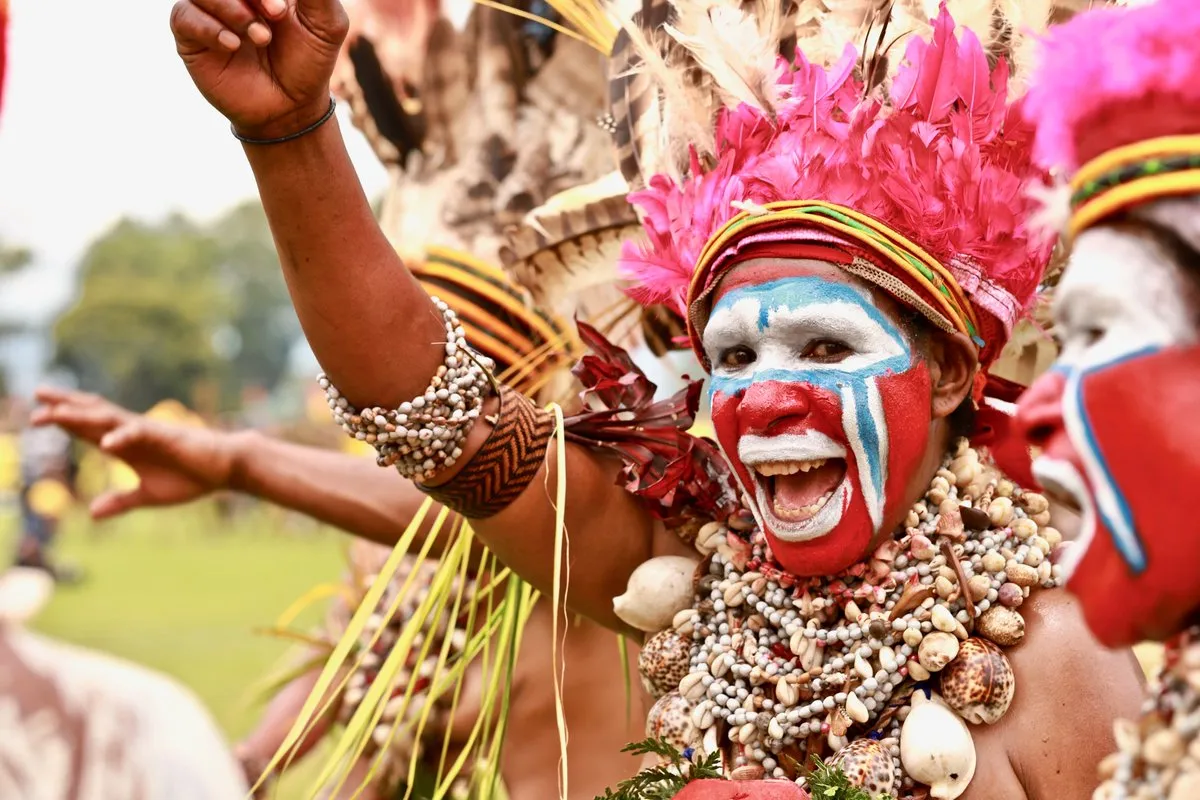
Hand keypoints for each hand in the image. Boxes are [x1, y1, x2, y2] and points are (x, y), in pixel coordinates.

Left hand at [30, 387, 237, 519]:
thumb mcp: (149, 496)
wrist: (225, 468)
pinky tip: (105, 444)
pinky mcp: (166, 437)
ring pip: (107, 418)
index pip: (88, 429)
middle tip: (35, 394)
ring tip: (53, 414)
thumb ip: (122, 502)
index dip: (64, 421)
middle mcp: (131, 434)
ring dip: (79, 415)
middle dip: (63, 405)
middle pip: (91, 413)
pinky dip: (121, 437)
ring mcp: (148, 432)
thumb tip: (92, 514)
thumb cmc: (191, 477)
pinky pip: (139, 434)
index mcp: (126, 446)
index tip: (36, 415)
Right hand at [169, 0, 348, 138]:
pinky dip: (209, 28)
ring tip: (261, 37)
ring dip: (232, 9)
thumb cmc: (309, 61)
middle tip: (277, 14)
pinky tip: (233, 45)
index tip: (283, 8)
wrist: (292, 107)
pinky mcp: (191, 37)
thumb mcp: (327, 24)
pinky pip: (184, 16)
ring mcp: (209, 12)